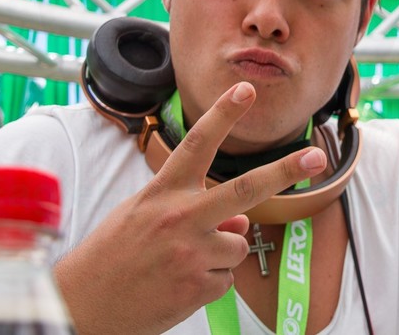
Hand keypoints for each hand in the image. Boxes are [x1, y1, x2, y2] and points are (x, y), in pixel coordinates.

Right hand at [55, 82, 326, 334]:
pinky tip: (177, 285)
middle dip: (285, 170)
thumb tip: (240, 220)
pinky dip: (208, 282)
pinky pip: (225, 277)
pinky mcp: (200, 287)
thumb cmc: (112, 255)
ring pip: (237, 242)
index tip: (247, 89)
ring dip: (220, 253)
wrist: (82, 307)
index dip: (223, 114)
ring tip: (178, 264)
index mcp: (162, 193)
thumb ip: (191, 207)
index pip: (197, 144)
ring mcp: (193, 253)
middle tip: (316, 156)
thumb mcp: (143, 215)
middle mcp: (181, 218)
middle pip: (245, 189)